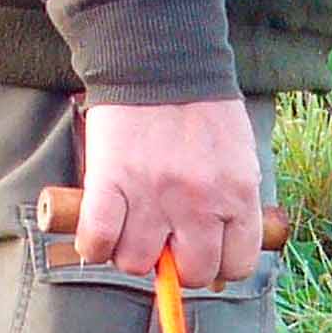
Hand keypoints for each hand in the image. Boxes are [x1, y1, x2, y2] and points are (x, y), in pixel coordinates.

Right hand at [75, 98, 263, 288]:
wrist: (159, 60)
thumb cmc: (201, 109)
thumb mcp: (237, 157)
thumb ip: (234, 204)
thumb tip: (218, 256)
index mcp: (237, 193)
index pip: (236, 265)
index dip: (217, 267)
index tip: (203, 253)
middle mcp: (199, 202)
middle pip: (190, 273)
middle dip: (177, 265)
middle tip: (164, 242)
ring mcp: (152, 196)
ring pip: (137, 264)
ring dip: (131, 253)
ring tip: (130, 228)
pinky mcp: (109, 183)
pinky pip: (98, 242)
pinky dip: (94, 245)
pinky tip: (99, 232)